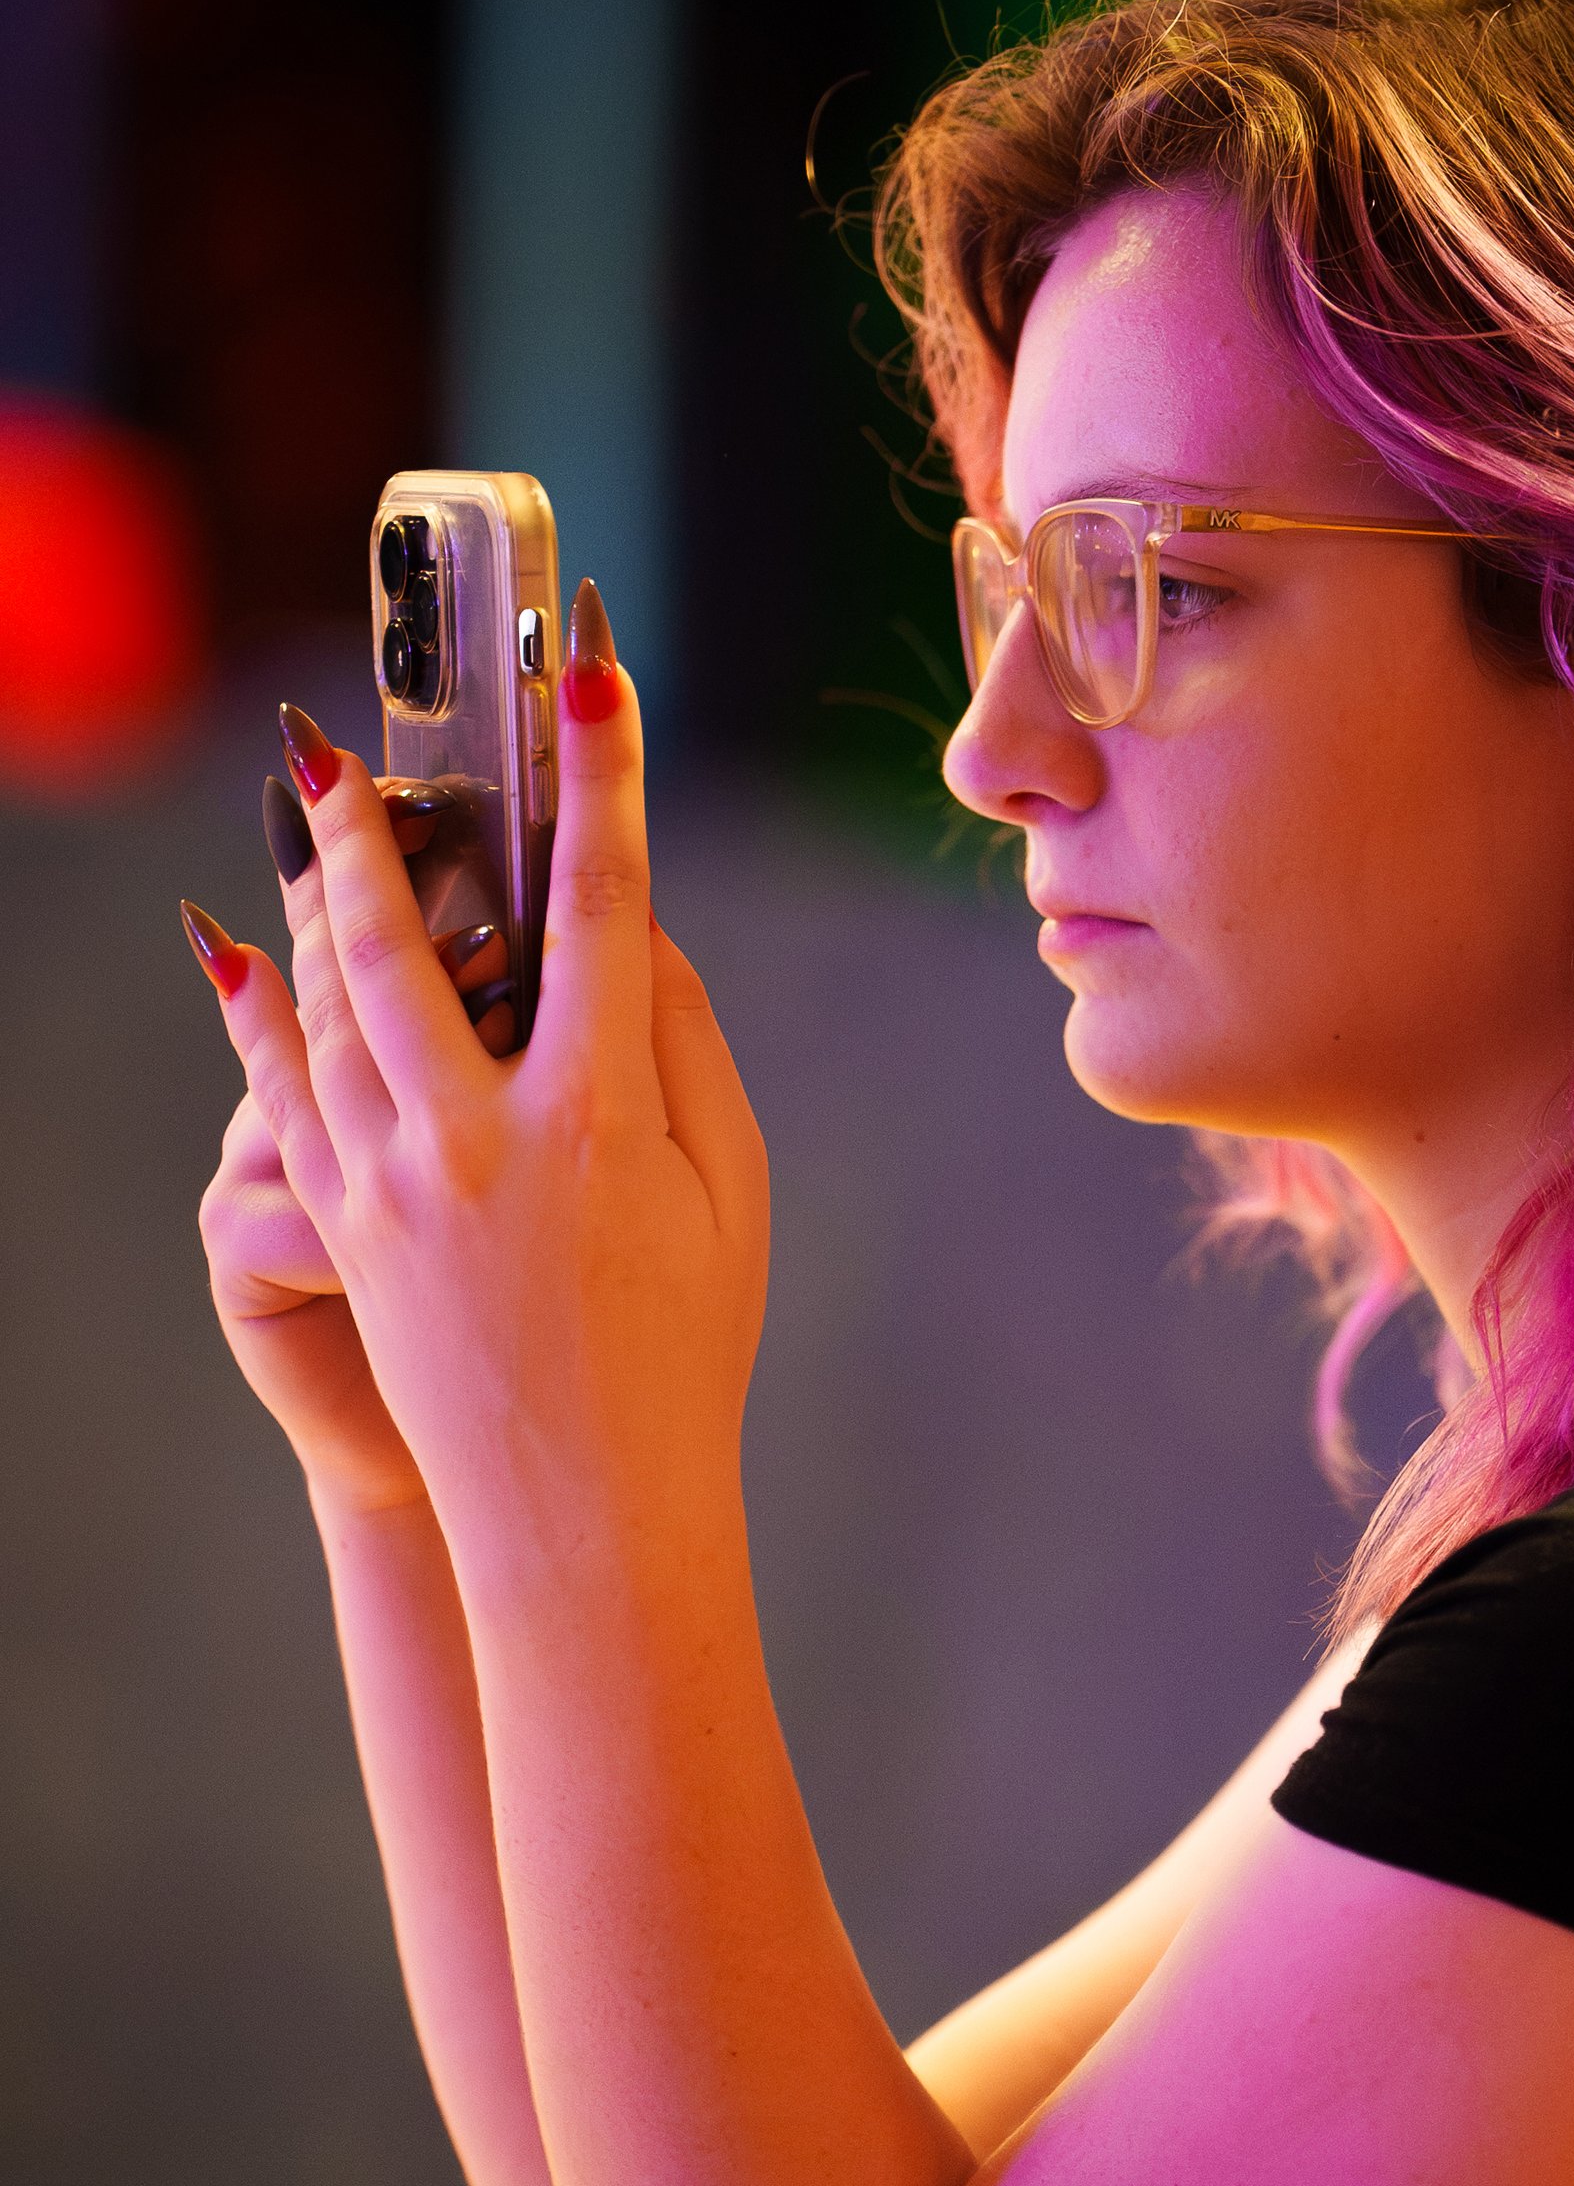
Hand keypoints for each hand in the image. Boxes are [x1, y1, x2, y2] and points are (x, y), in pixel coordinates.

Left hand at [186, 587, 768, 1597]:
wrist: (585, 1513)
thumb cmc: (686, 1352)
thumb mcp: (732, 1195)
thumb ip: (687, 1048)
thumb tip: (635, 932)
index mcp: (601, 1120)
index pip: (602, 906)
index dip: (603, 777)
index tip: (592, 672)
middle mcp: (480, 1137)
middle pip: (412, 937)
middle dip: (384, 827)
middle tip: (352, 741)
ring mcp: (396, 1186)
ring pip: (332, 1002)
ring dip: (314, 896)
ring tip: (304, 812)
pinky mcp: (348, 1228)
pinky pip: (285, 1091)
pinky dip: (256, 1014)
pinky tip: (230, 954)